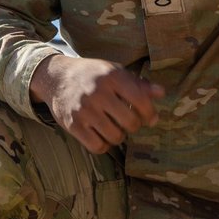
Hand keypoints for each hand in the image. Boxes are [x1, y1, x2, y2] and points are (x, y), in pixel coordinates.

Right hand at [30, 55, 163, 153]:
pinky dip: (103, 145)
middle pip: (130, 123)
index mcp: (112, 77)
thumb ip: (139, 84)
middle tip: (128, 122)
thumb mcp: (115, 72)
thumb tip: (161, 93)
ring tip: (114, 127)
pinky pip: (97, 146)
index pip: (141, 101)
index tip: (149, 117)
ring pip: (115, 137)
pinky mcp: (72, 124)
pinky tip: (101, 135)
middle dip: (133, 126)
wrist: (56, 77)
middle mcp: (98, 92)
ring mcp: (84, 109)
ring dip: (118, 136)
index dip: (149, 114)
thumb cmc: (92, 75)